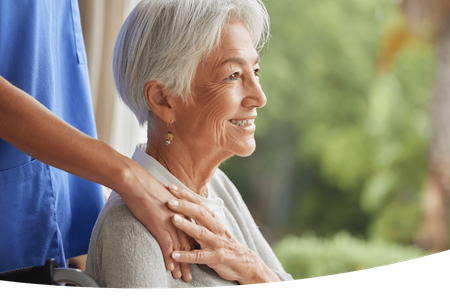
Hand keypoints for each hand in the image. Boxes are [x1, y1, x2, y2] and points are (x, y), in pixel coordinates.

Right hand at [117, 165, 194, 282]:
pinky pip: (167, 245)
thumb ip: (169, 208)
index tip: (195, 259)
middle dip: (191, 261)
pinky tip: (170, 268)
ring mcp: (171, 222)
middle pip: (189, 244)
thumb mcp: (164, 197)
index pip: (191, 234)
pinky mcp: (160, 225)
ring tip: (183, 277)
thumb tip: (168, 213)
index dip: (193, 248)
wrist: (137, 182)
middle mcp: (180, 219)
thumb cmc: (147, 187)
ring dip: (182, 264)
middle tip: (192, 275)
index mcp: (182, 212)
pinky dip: (169, 258)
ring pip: (180, 248)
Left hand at [166, 185, 279, 284]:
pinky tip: (174, 255)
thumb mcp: (214, 227)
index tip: (170, 186)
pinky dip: (186, 256)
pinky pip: (199, 257)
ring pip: (201, 232)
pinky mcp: (216, 258)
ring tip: (173, 220)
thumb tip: (185, 203)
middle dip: (184, 206)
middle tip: (169, 200)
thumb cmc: (223, 243)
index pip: (199, 203)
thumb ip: (201, 217)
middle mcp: (215, 228)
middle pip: (200, 213)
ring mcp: (216, 243)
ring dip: (187, 226)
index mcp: (213, 219)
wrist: (243, 262)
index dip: (185, 194)